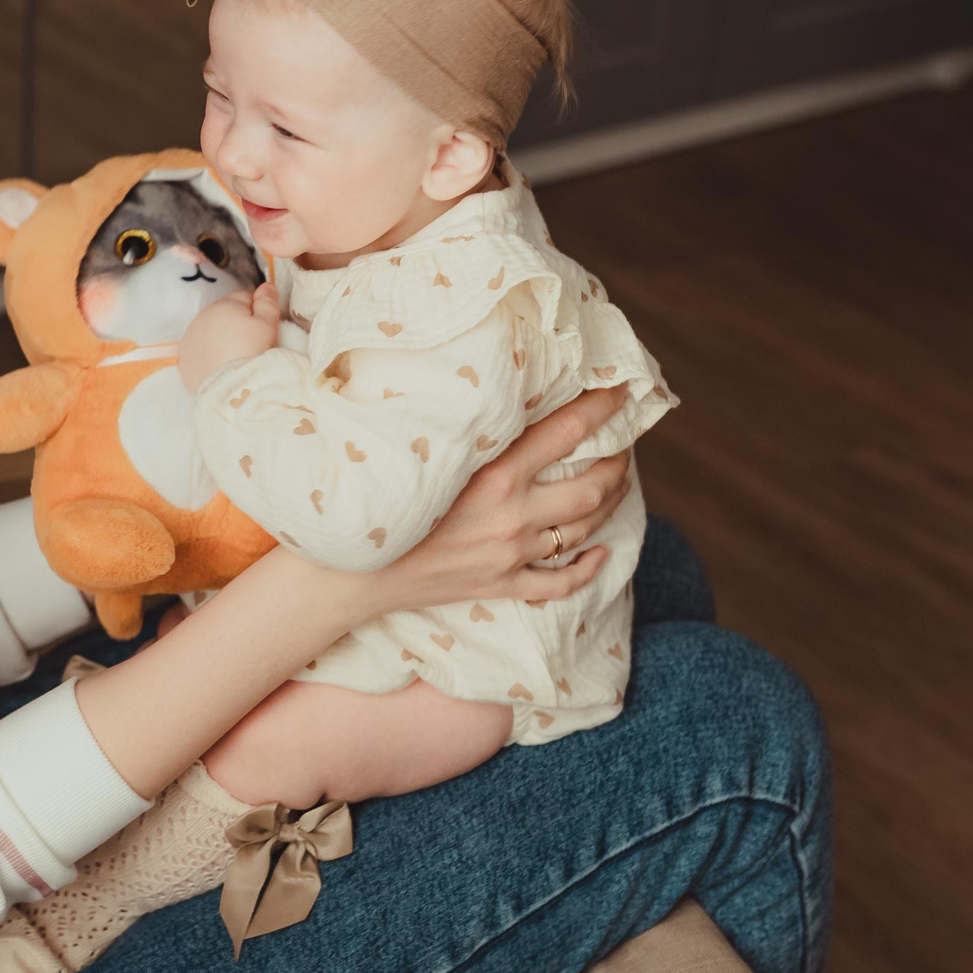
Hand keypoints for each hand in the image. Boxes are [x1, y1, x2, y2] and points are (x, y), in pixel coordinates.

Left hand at [178, 283, 280, 389]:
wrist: (229, 388)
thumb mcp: (267, 325)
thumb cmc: (252, 352)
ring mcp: (190, 338)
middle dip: (237, 322)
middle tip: (251, 343)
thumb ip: (268, 302)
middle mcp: (202, 317)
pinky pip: (199, 350)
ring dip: (221, 337)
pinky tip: (220, 365)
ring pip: (210, 330)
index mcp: (224, 305)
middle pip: (225, 313)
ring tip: (235, 355)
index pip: (244, 297)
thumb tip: (266, 285)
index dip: (257, 310)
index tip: (264, 328)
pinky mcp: (185, 359)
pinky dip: (208, 354)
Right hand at [345, 386, 633, 616]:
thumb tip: (492, 386)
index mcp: (494, 475)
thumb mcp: (423, 449)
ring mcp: (509, 555)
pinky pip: (559, 583)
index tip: (622, 390)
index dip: (602, 409)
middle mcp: (511, 516)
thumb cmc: (376, 494)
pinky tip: (602, 553)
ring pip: (583, 530)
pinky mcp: (500, 585)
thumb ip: (465, 425)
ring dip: (609, 504)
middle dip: (617, 463)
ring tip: (616, 482)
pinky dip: (588, 568)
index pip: (567, 432)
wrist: (349, 571)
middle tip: (622, 443)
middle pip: (592, 488)